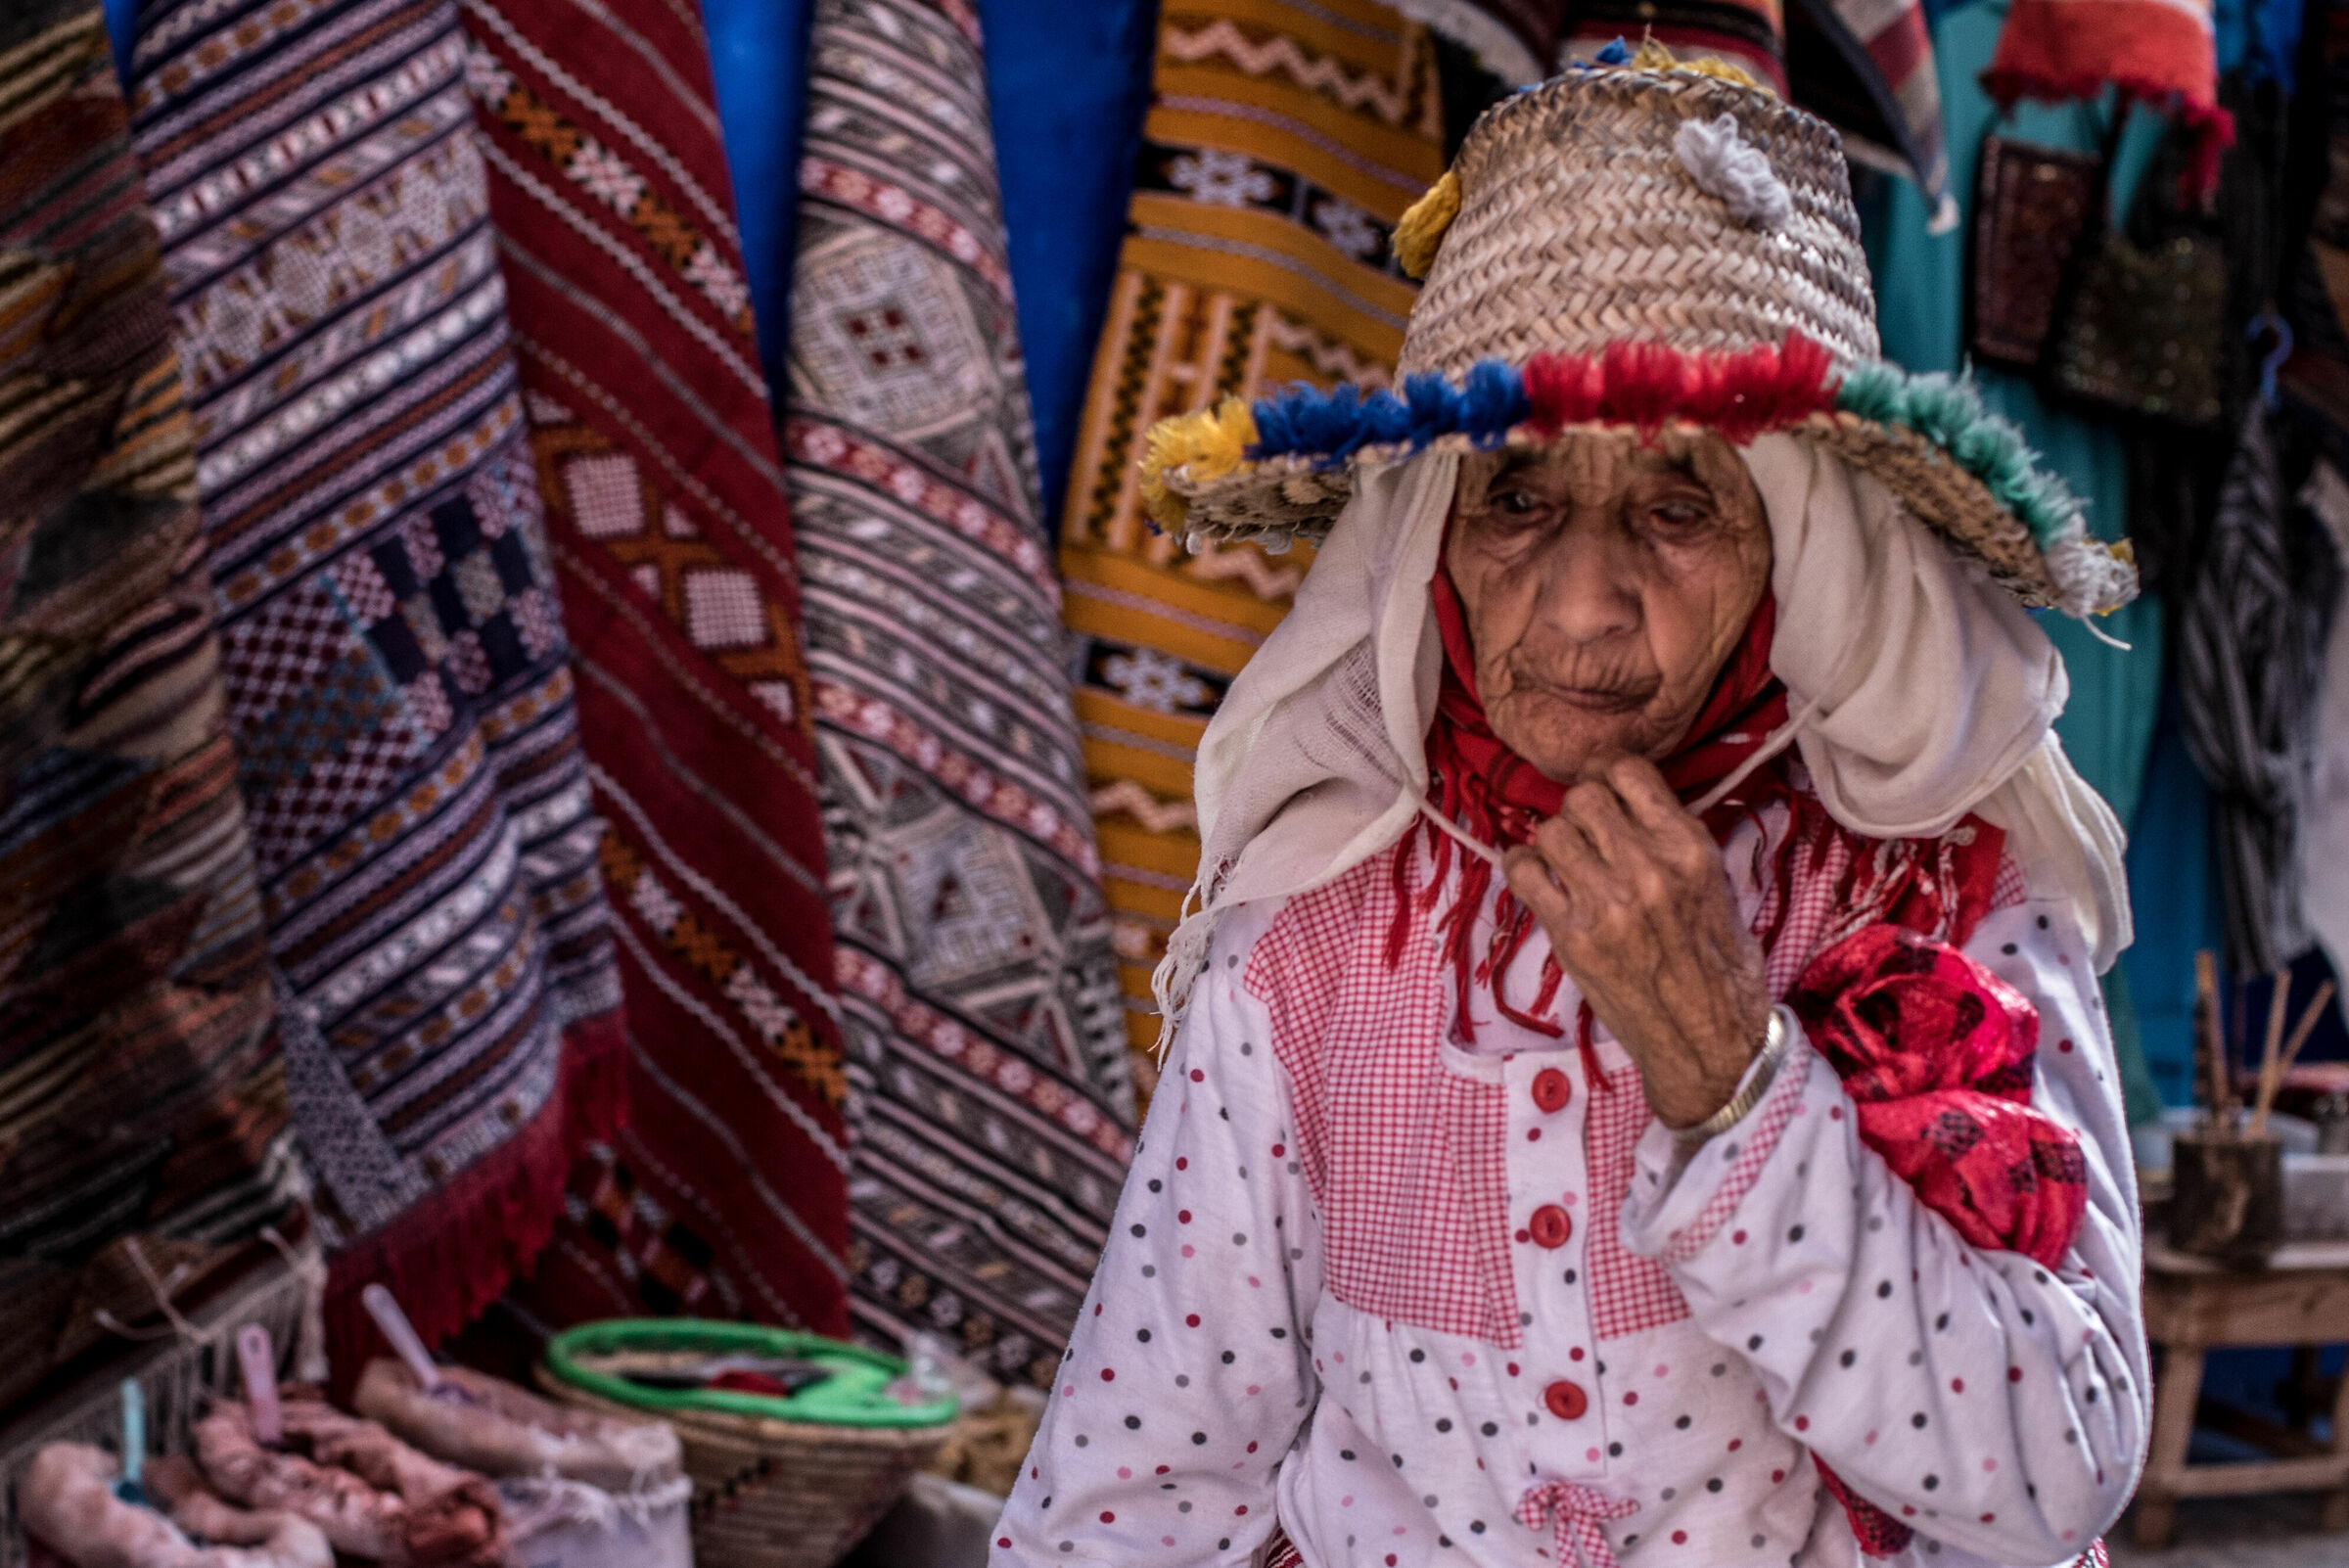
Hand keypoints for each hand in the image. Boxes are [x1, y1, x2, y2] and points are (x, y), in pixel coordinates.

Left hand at [1502, 751, 1770, 1128]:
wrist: (1708, 1040)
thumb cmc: (1720, 966)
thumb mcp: (1718, 886)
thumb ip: (1674, 840)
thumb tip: (1632, 803)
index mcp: (1689, 848)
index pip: (1628, 771)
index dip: (1609, 777)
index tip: (1606, 794)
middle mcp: (1647, 867)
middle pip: (1582, 797)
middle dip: (1580, 811)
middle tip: (1587, 837)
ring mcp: (1607, 902)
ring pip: (1550, 830)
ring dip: (1553, 842)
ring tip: (1566, 863)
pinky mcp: (1573, 936)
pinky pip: (1523, 873)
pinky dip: (1523, 868)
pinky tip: (1538, 879)